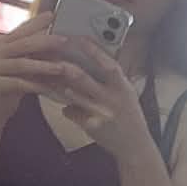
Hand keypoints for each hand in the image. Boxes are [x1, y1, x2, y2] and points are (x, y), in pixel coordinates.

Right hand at [0, 12, 72, 129]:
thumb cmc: (8, 90)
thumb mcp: (21, 71)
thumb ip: (32, 59)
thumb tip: (56, 49)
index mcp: (0, 47)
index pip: (19, 31)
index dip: (35, 23)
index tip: (52, 15)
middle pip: (21, 44)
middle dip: (45, 41)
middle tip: (65, 40)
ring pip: (21, 64)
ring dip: (43, 66)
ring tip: (62, 67)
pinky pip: (18, 84)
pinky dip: (37, 87)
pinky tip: (52, 91)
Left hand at [49, 38, 150, 159]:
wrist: (135, 147)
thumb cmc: (129, 117)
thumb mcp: (127, 96)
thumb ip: (112, 80)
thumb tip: (94, 59)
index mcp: (124, 89)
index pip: (109, 65)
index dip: (93, 50)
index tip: (78, 38)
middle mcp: (113, 101)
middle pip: (83, 78)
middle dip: (65, 66)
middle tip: (52, 56)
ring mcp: (101, 114)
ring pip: (72, 95)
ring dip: (60, 85)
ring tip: (51, 78)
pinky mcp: (91, 128)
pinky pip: (70, 112)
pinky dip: (66, 108)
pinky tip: (66, 107)